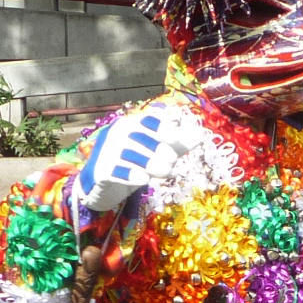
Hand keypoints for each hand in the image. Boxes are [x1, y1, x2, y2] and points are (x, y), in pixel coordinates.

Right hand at [75, 107, 200, 212]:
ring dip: (156, 166)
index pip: (154, 118)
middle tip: (171, 163)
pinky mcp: (102, 170)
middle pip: (149, 139)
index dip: (170, 127)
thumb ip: (178, 142)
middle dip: (166, 153)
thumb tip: (201, 135)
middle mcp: (119, 132)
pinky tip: (143, 179)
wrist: (101, 185)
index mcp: (132, 122)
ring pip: (139, 157)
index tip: (180, 138)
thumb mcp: (157, 150)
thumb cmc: (134, 163)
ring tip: (164, 172)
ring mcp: (109, 150)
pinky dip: (135, 177)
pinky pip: (122, 173)